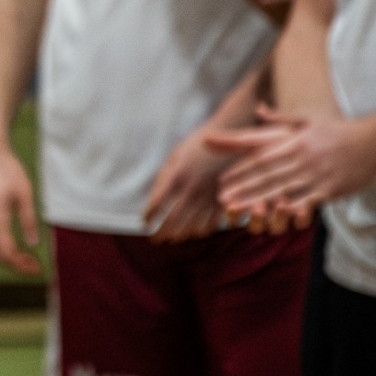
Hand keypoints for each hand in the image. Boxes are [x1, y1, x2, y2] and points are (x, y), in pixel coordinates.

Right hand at [0, 136, 41, 274]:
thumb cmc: (5, 168)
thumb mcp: (24, 193)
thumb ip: (28, 219)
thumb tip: (33, 243)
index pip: (8, 254)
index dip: (22, 266)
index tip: (38, 270)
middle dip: (16, 265)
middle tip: (35, 268)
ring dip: (8, 256)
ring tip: (26, 258)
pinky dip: (0, 246)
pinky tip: (13, 244)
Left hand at [145, 124, 234, 242]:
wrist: (231, 135)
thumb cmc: (198, 145)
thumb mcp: (175, 155)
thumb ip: (164, 177)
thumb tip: (154, 198)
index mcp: (176, 177)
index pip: (156, 205)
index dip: (148, 217)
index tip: (144, 223)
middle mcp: (191, 190)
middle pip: (172, 221)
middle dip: (162, 233)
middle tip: (156, 240)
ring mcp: (208, 196)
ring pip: (192, 225)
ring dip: (180, 236)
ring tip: (173, 240)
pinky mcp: (224, 198)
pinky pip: (212, 222)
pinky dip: (202, 231)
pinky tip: (196, 233)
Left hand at [208, 107, 375, 229]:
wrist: (372, 140)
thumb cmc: (337, 131)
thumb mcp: (307, 120)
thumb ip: (280, 118)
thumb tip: (258, 108)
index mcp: (293, 142)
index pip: (261, 158)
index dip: (240, 170)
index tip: (222, 180)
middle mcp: (301, 159)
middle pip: (267, 176)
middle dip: (243, 189)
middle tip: (222, 200)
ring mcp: (316, 175)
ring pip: (283, 190)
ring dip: (260, 201)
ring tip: (241, 211)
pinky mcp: (331, 189)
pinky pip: (309, 200)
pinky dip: (294, 207)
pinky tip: (279, 215)